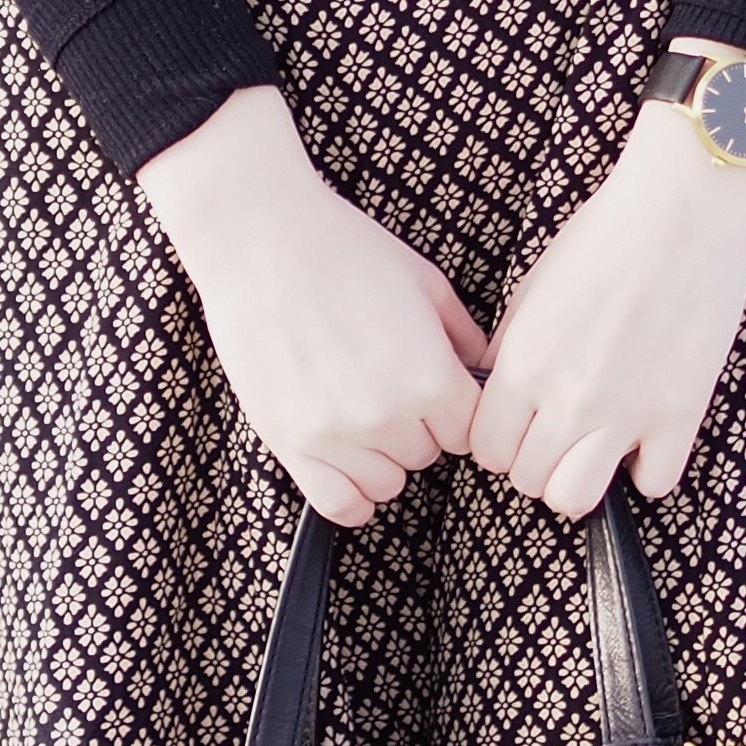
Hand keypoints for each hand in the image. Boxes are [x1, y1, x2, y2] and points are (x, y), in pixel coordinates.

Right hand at [134, 87, 496, 526]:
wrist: (263, 241)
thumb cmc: (345, 251)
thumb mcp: (426, 283)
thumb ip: (465, 338)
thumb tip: (482, 374)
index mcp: (431, 378)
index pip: (469, 433)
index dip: (454, 409)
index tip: (436, 389)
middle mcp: (387, 416)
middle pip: (427, 455)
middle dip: (417, 426)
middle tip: (388, 383)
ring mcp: (335, 435)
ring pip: (387, 484)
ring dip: (382, 456)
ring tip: (361, 412)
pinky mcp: (289, 442)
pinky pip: (338, 504)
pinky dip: (351, 494)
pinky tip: (347, 461)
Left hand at [465, 106, 745, 516]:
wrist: (680, 213)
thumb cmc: (603, 238)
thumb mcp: (532, 290)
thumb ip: (509, 350)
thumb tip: (498, 394)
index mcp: (524, 365)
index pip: (487, 449)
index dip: (498, 440)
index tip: (515, 425)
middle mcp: (568, 400)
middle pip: (527, 480)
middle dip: (534, 461)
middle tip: (553, 433)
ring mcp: (626, 413)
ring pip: (577, 498)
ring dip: (578, 477)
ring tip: (591, 446)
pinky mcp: (680, 414)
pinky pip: (654, 483)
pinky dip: (645, 469)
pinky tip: (643, 438)